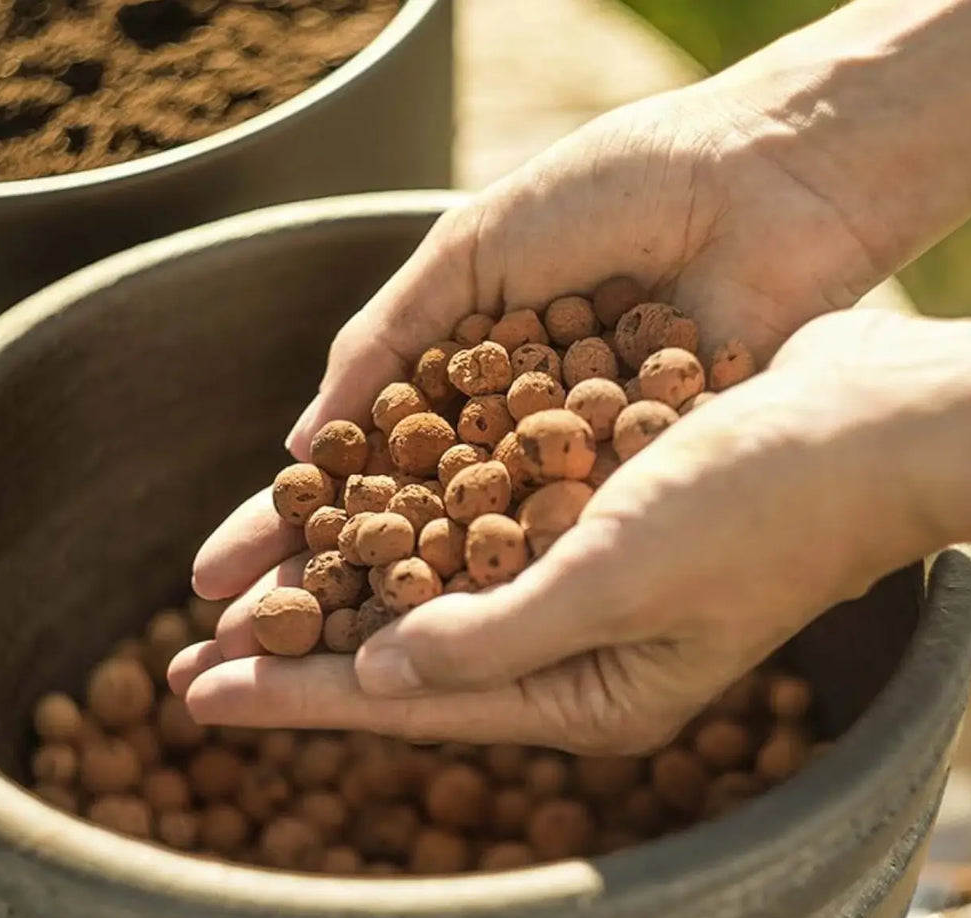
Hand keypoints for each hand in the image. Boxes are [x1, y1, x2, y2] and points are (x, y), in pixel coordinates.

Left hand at [174, 310, 942, 751]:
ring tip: (240, 597)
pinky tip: (334, 528)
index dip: (294, 694)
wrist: (862, 421)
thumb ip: (497, 636)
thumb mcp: (621, 575)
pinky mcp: (580, 529)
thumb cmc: (761, 502)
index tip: (197, 689)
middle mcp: (572, 654)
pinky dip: (393, 538)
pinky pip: (462, 541)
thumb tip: (375, 679)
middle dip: (294, 656)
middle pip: (399, 661)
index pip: (408, 704)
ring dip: (330, 594)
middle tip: (184, 662)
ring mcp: (576, 592)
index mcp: (585, 694)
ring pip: (421, 600)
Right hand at [188, 75, 886, 605]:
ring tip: (298, 682)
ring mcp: (572, 493)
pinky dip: (488, 619)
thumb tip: (299, 447)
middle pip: (395, 551)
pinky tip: (413, 666)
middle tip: (222, 660)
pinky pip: (550, 579)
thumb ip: (384, 341)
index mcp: (459, 392)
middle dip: (311, 608)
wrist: (763, 180)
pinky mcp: (640, 507)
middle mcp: (508, 458)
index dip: (283, 534)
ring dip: (378, 637)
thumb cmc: (616, 193)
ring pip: (462, 584)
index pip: (353, 484)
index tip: (208, 580)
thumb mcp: (476, 251)